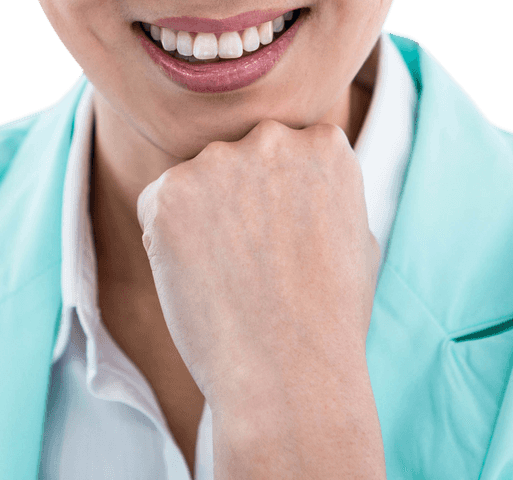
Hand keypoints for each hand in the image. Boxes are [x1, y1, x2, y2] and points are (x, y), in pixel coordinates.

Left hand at [136, 119, 384, 477]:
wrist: (289, 375)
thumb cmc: (329, 318)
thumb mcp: (355, 236)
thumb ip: (324, 191)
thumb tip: (300, 176)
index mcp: (325, 144)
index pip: (288, 151)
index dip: (281, 200)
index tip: (286, 241)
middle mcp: (274, 138)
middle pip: (240, 158)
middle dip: (238, 198)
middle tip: (252, 262)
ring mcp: (219, 160)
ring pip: (197, 180)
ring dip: (202, 216)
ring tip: (228, 276)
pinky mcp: (170, 191)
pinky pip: (157, 204)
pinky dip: (166, 238)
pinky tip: (198, 278)